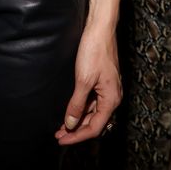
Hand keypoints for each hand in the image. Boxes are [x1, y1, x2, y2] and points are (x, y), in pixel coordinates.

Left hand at [54, 23, 121, 144]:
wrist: (100, 29)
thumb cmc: (95, 52)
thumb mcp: (83, 80)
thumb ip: (77, 104)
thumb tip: (70, 123)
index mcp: (111, 100)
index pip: (94, 128)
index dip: (77, 136)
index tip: (61, 140)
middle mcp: (113, 98)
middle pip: (95, 122)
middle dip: (76, 130)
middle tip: (58, 135)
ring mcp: (108, 90)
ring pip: (93, 113)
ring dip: (78, 120)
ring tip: (61, 126)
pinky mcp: (103, 83)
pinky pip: (93, 102)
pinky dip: (81, 109)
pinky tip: (71, 110)